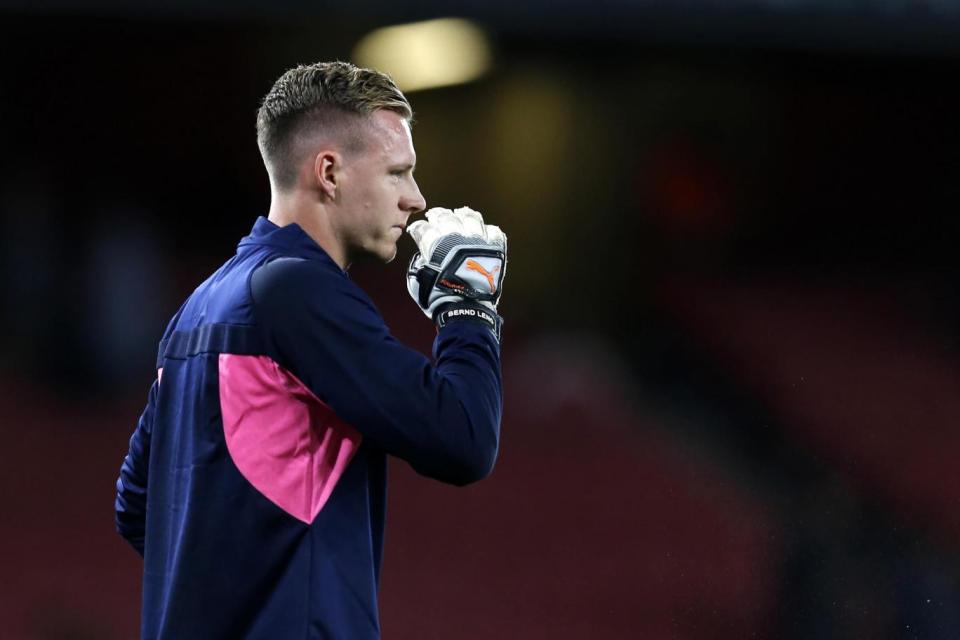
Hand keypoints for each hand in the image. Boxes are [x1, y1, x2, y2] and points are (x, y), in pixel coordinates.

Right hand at [406, 206, 506, 323]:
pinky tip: (484, 231)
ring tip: (462, 213)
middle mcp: (456, 239)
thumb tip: (423, 257)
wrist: (466, 310)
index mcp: (435, 245)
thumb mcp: (417, 282)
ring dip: (465, 215)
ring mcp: (477, 242)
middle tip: (437, 215)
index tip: (420, 228)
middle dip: (439, 215)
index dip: (421, 227)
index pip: (425, 227)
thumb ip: (419, 264)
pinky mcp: (494, 250)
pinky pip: (494, 233)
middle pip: (446, 217)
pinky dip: (488, 231)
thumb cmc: (439, 299)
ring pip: (471, 219)